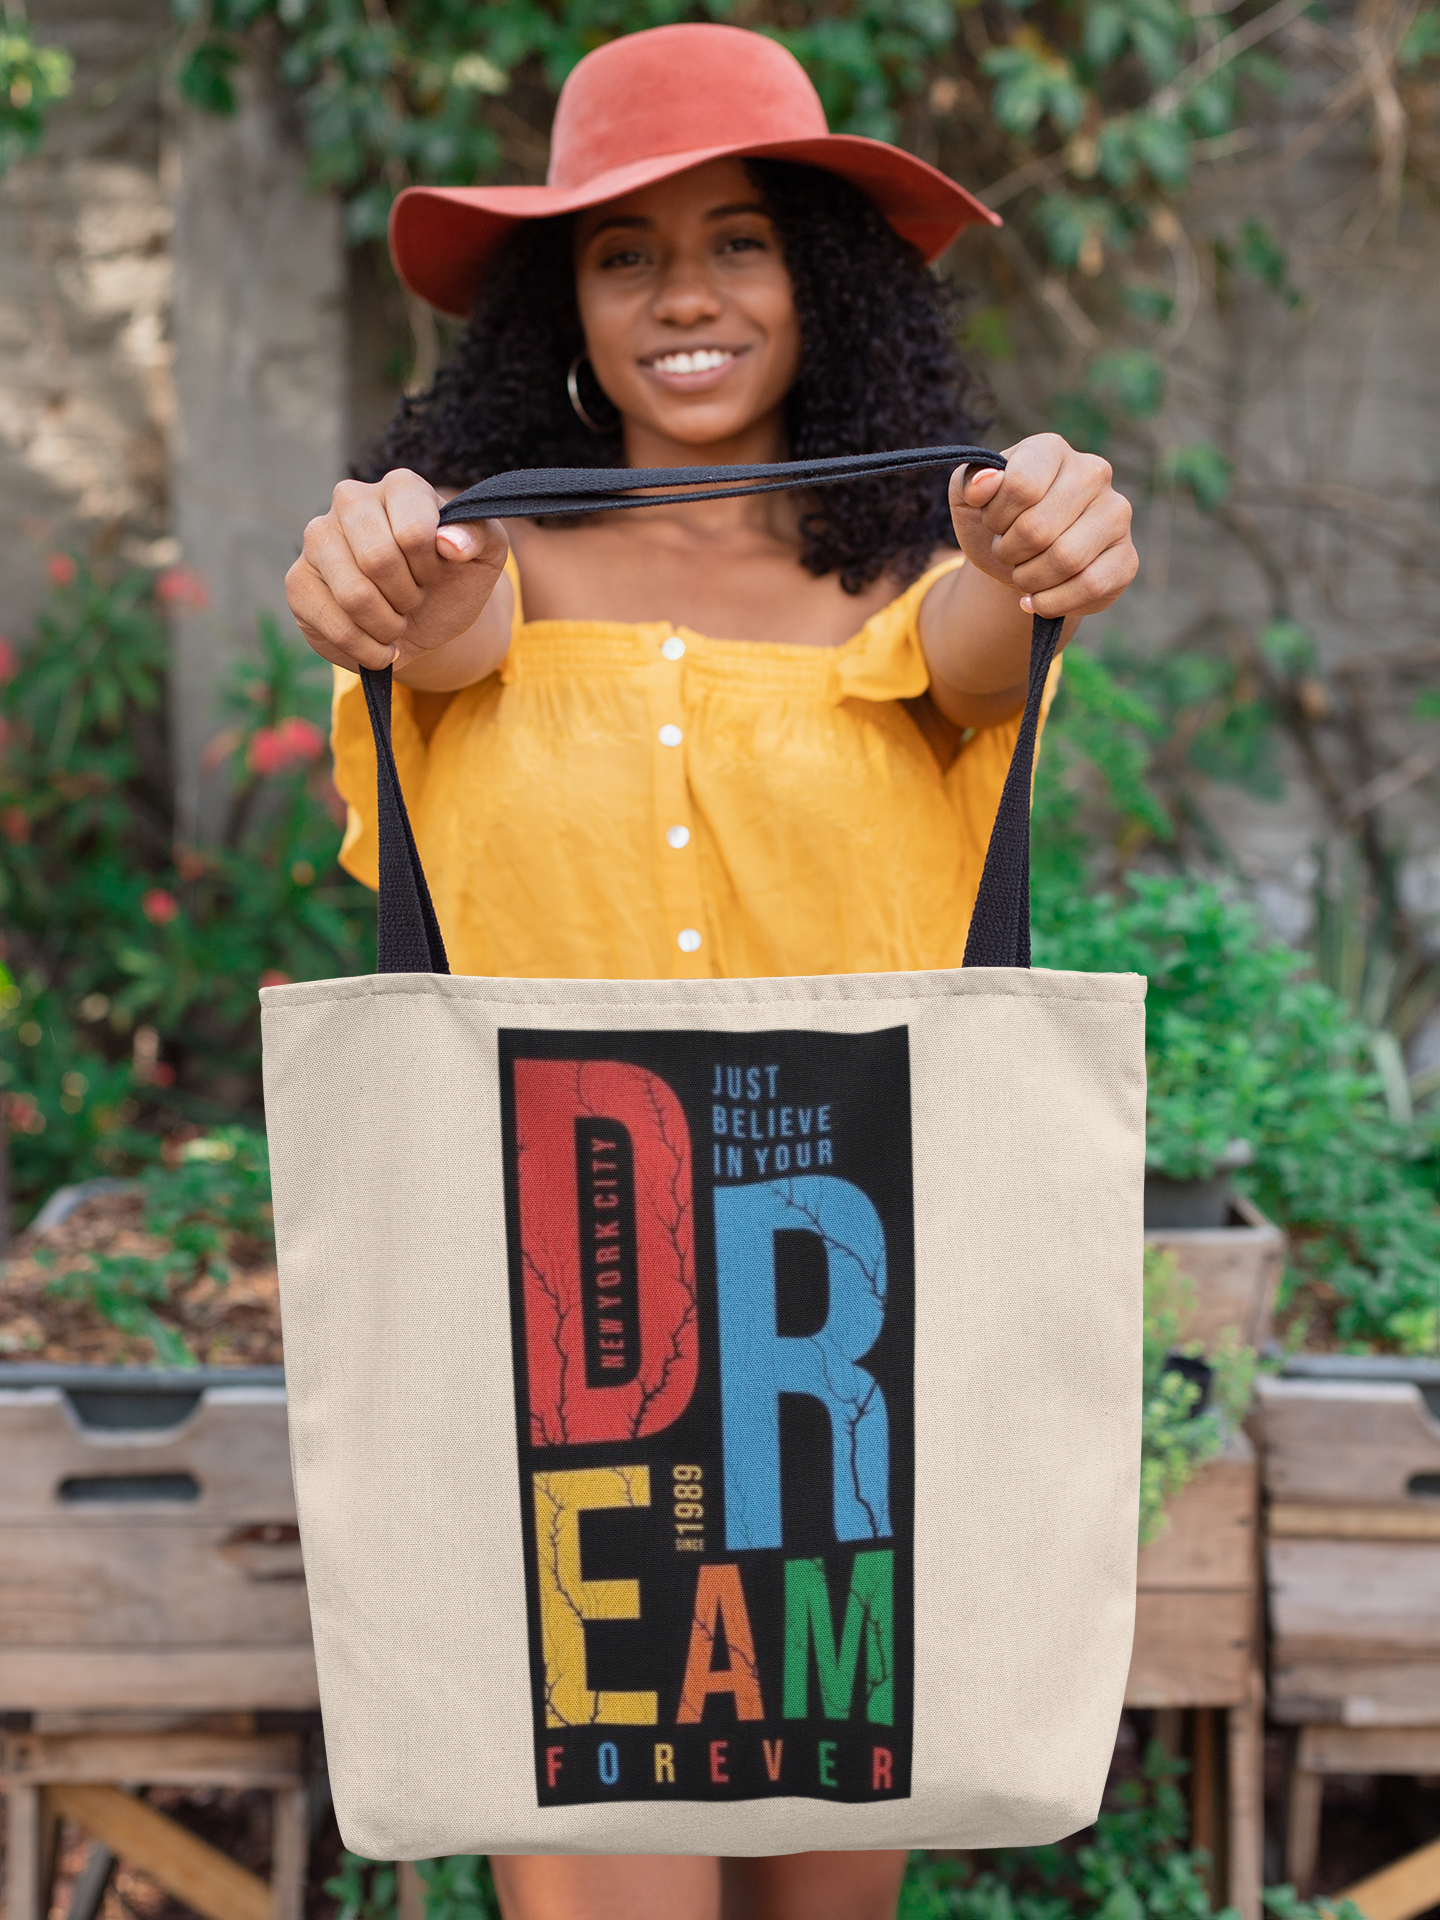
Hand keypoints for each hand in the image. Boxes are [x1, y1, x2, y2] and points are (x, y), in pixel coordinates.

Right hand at [285, 468, 508, 672]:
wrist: (424, 621)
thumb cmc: (451, 581)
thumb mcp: (483, 558)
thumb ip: (480, 538)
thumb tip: (450, 543)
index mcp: (400, 487)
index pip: (414, 532)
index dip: (431, 569)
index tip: (435, 572)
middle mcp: (350, 499)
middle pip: (378, 560)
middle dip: (408, 596)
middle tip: (414, 599)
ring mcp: (317, 539)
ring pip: (354, 596)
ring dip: (389, 625)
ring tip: (396, 620)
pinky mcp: (298, 582)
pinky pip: (335, 627)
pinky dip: (368, 649)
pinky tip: (378, 643)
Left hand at [949, 434, 1136, 621]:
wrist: (1020, 563)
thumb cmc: (998, 525)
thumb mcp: (968, 501)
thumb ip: (969, 484)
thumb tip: (985, 483)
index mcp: (1051, 450)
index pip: (1020, 485)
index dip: (996, 517)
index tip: (994, 523)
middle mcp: (1093, 473)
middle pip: (1039, 528)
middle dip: (1009, 553)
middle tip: (1008, 553)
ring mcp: (1116, 515)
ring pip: (1066, 559)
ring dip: (1029, 579)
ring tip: (1023, 574)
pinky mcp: (1126, 558)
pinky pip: (1090, 586)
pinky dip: (1053, 602)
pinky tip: (1038, 600)